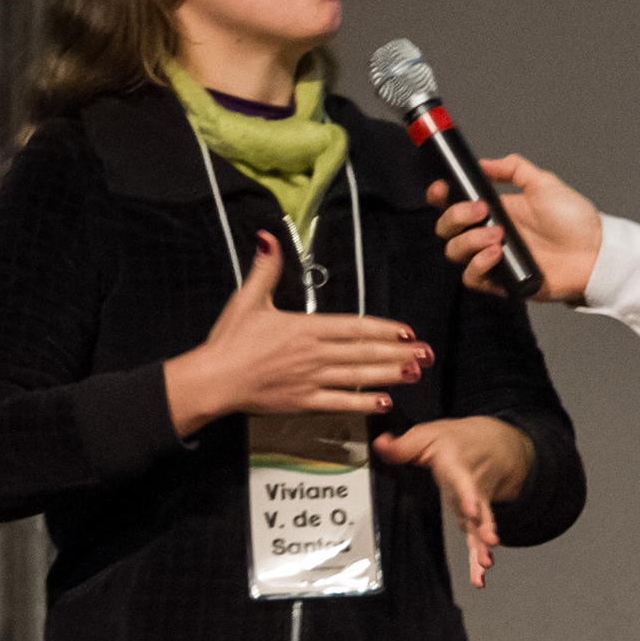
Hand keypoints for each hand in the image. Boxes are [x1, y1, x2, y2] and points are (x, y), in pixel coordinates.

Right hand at [162, 232, 427, 436]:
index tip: (407, 331)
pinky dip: (363, 403)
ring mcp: (310, 379)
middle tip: (426, 354)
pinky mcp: (303, 402)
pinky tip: (384, 402)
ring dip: (389, 374)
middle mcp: (313, 353)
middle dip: (398, 352)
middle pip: (364, 352)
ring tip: (414, 373)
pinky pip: (339, 402)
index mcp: (304, 327)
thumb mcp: (248, 299)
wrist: (213, 379)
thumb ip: (265, 269)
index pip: (353, 327)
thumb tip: (268, 237)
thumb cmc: (229, 340)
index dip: (383, 329)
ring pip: (358, 376)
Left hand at [378, 414, 531, 586]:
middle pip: (480, 510)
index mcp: (460, 469)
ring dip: (483, 547)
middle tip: (490, 541)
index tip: (471, 508)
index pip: (464, 482)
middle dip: (485, 526)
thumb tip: (380, 444)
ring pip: (482, 529)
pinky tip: (479, 576)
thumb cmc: (459, 440)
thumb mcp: (429, 434)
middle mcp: (472, 490)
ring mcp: (477, 506)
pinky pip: (478, 540)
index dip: (468, 495)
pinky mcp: (476, 518)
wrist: (496, 442)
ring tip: (485, 564)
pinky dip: (479, 557)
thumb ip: (404, 445)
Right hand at [429, 154, 601, 302]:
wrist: (593, 254)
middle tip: (482, 211)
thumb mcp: (544, 184)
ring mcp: (492, 259)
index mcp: (496, 211)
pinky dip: (478, 264)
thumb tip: (485, 163)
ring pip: (454, 252)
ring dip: (469, 240)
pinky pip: (471, 277)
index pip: (454, 204)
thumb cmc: (575, 223)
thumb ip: (514, 169)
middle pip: (447, 229)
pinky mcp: (500, 282)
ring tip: (498, 235)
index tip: (442, 190)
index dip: (441, 198)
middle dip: (456, 216)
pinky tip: (497, 254)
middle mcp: (488, 234)